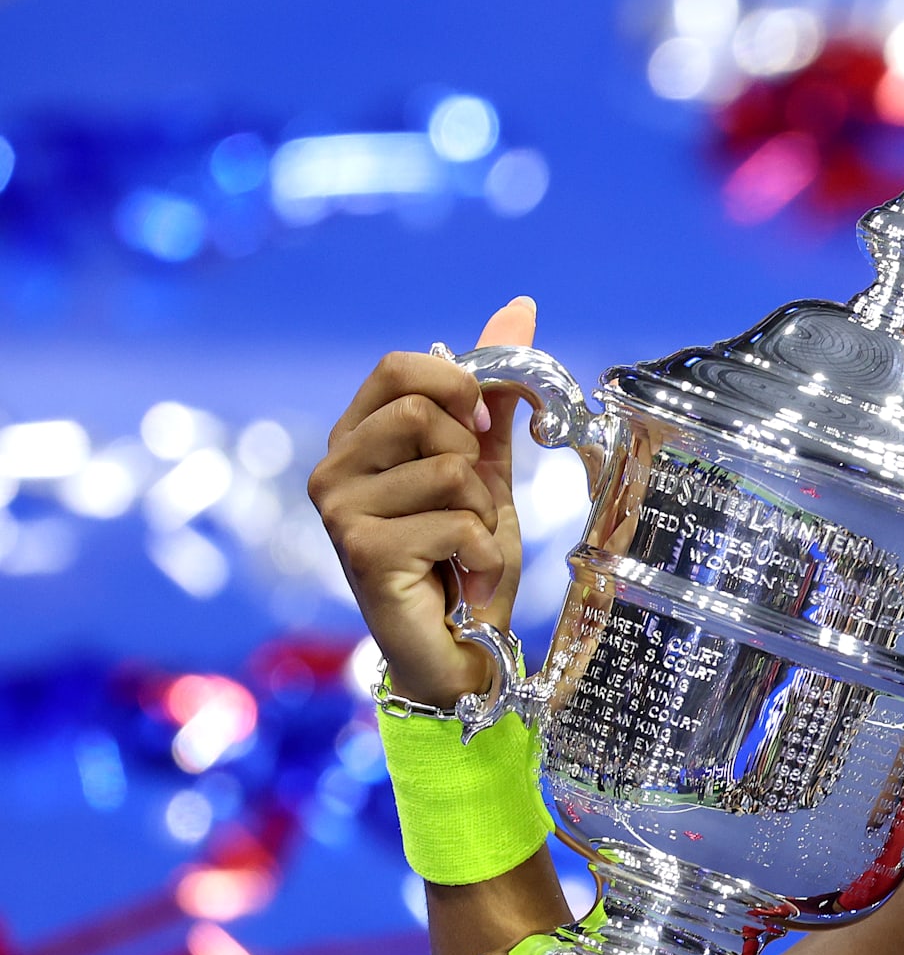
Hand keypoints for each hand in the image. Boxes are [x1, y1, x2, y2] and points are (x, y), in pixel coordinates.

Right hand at [307, 298, 535, 708]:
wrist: (461, 647)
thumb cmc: (464, 558)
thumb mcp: (486, 468)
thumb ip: (495, 395)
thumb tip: (519, 307)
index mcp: (356, 438)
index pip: (400, 366)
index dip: (457, 388)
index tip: (479, 432)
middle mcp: (333, 468)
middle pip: (424, 410)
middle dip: (473, 463)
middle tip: (468, 509)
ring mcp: (339, 510)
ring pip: (449, 469)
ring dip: (483, 513)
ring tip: (465, 549)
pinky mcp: (362, 552)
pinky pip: (457, 520)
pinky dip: (484, 553)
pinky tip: (466, 580)